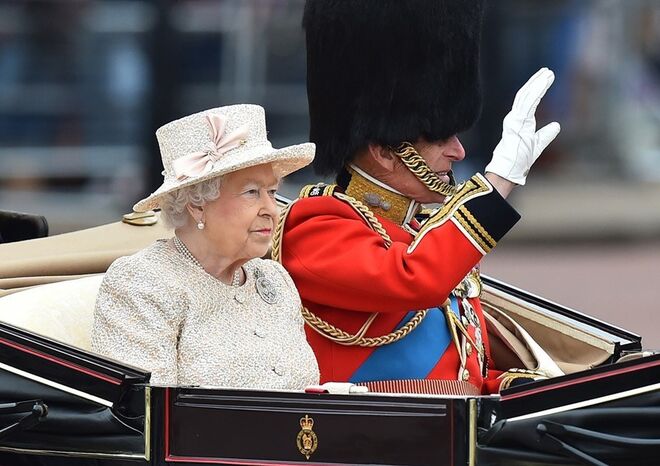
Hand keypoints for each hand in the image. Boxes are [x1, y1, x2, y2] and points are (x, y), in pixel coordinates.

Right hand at [485, 68, 560, 184]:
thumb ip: (546, 134)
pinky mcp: (516, 122)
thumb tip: (557, 125)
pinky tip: (542, 83)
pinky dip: (535, 92)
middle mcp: (515, 118)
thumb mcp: (538, 144)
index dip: (536, 89)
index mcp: (519, 122)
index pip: (527, 101)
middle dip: (536, 82)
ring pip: (526, 96)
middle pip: (526, 95)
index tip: (545, 79)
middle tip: (547, 71)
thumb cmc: (519, 160)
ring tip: (547, 74)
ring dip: (537, 84)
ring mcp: (514, 119)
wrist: (509, 170)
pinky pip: (527, 103)